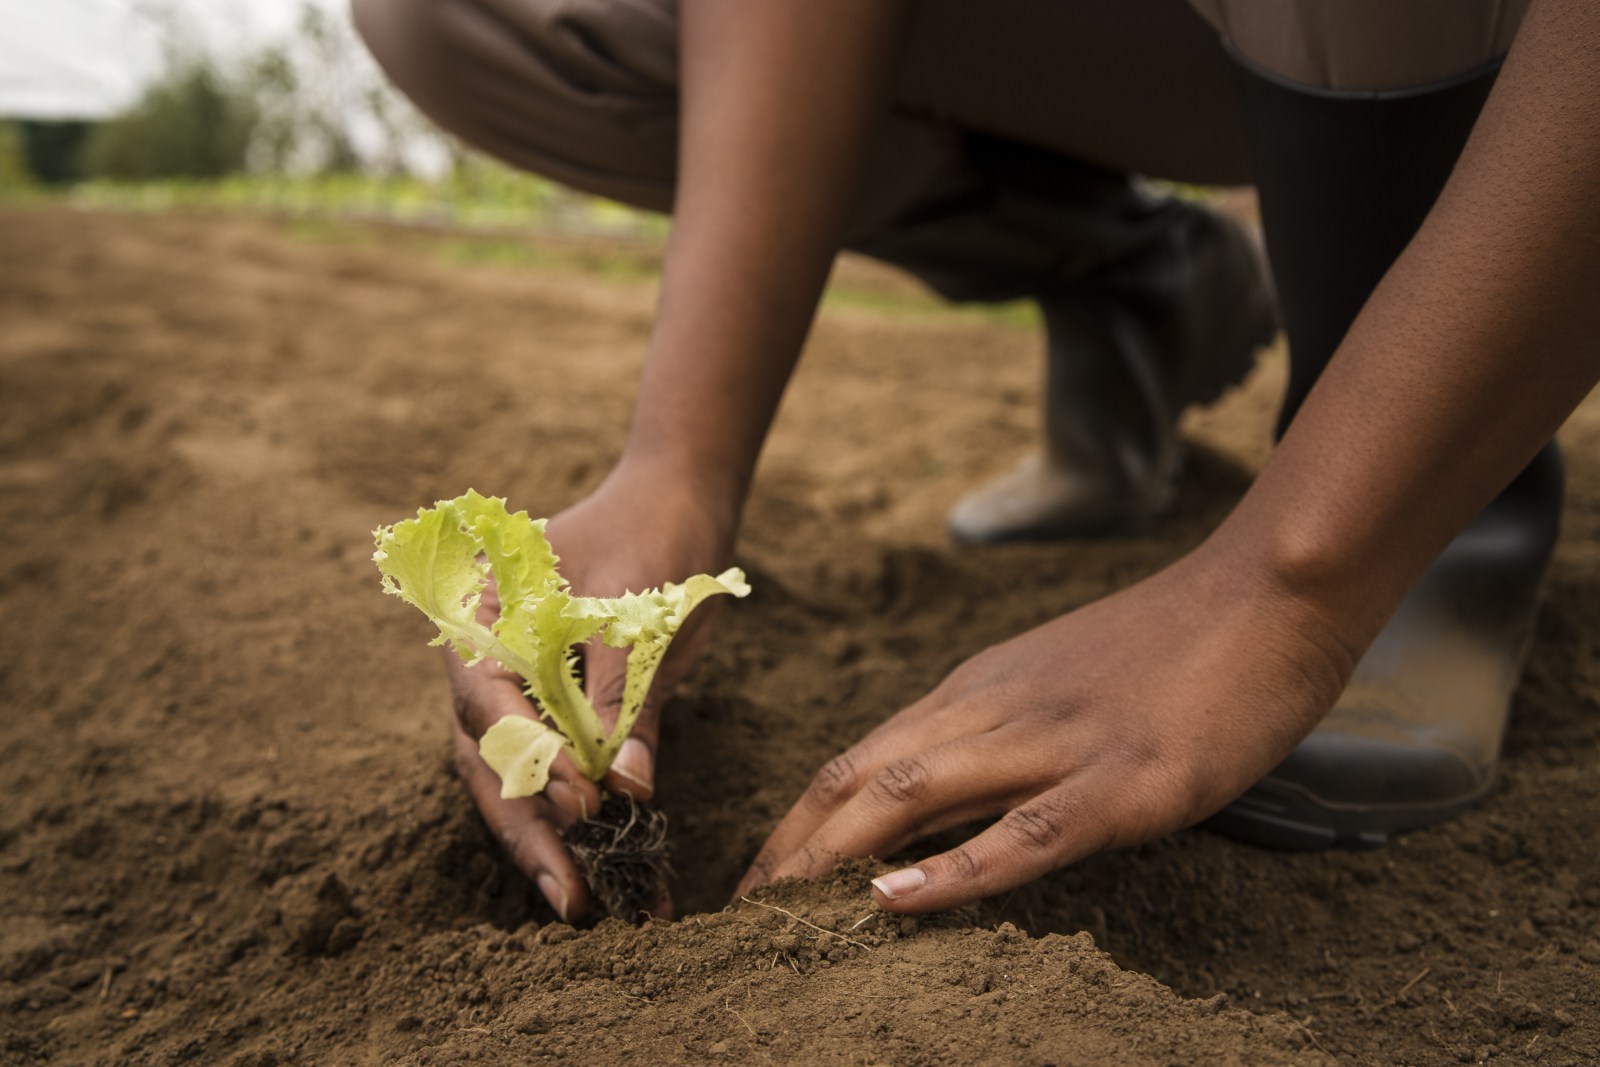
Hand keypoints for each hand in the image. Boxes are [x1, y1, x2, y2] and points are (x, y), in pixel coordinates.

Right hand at [446, 460, 736, 921]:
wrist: (679, 502)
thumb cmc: (656, 537)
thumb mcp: (645, 613)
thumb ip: (626, 698)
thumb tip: (626, 790)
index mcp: (480, 611)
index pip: (486, 696)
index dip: (528, 755)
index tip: (582, 799)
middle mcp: (482, 658)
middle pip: (486, 755)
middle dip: (527, 828)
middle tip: (571, 894)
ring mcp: (514, 690)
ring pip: (513, 779)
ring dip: (548, 841)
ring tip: (587, 902)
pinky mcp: (555, 717)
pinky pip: (556, 774)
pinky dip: (580, 822)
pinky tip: (612, 872)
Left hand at [736, 546, 1359, 911]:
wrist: (1268, 591)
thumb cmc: (1172, 644)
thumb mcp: (1058, 681)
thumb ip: (998, 729)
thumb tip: (946, 791)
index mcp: (977, 692)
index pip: (859, 759)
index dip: (797, 823)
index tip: (756, 881)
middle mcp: (995, 712)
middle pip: (860, 779)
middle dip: (788, 852)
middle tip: (733, 919)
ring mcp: (1057, 744)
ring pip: (915, 798)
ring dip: (834, 861)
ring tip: (774, 921)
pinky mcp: (1126, 782)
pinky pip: (1025, 831)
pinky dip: (953, 869)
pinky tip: (895, 900)